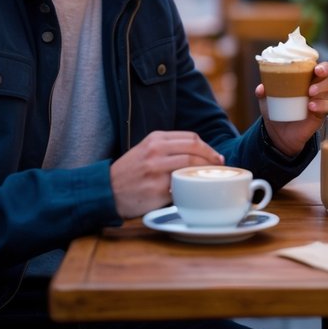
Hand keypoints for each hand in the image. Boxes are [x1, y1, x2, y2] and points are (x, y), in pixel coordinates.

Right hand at [109, 130, 223, 218]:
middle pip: (195, 149)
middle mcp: (156, 151)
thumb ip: (168, 147)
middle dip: (212, 158)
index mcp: (155, 139)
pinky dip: (192, 187)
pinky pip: (182, 185)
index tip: (216, 156)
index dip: (208, 147)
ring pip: (191, 165)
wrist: (108, 190)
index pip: (191, 138)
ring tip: (211, 178)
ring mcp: (157, 170)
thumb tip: (199, 153)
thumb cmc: (130, 172)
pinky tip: (197, 190)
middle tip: (220, 166)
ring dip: (206, 171)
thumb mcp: (145, 149)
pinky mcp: (158, 189)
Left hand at [257, 62, 327, 156]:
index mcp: (305, 79)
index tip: (315, 67)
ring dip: (321, 88)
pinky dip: (320, 105)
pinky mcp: (322, 113)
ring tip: (310, 93)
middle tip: (316, 75)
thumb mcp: (267, 100)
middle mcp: (316, 87)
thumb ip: (264, 92)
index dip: (320, 64)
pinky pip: (327, 106)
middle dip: (324, 72)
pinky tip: (311, 107)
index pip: (316, 67)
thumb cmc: (277, 110)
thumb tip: (261, 88)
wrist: (279, 133)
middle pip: (326, 75)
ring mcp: (320, 100)